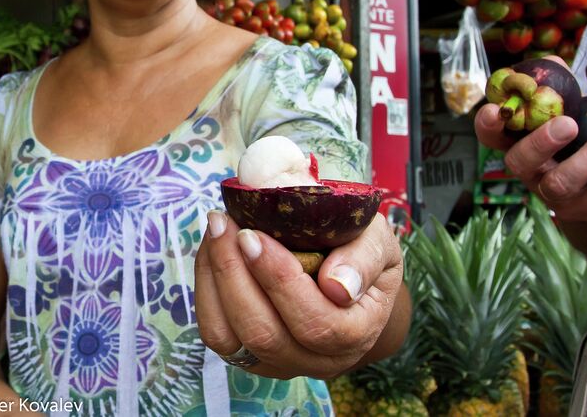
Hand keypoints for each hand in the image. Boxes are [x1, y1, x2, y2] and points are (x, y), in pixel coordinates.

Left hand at [194, 210, 403, 379]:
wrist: (352, 277)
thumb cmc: (363, 253)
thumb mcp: (379, 242)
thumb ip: (365, 259)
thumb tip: (337, 286)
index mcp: (357, 334)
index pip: (316, 321)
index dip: (279, 279)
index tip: (254, 234)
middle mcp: (318, 360)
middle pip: (265, 333)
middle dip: (235, 274)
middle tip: (225, 224)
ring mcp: (281, 362)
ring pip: (232, 338)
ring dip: (215, 280)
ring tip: (216, 231)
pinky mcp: (250, 354)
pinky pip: (217, 333)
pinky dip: (206, 289)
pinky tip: (212, 250)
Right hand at [475, 63, 586, 221]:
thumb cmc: (575, 138)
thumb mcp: (565, 110)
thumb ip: (556, 87)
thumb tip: (553, 63)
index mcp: (516, 144)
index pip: (490, 135)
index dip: (487, 124)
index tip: (495, 110)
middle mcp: (529, 171)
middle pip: (520, 162)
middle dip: (542, 142)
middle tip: (568, 123)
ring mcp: (553, 194)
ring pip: (561, 182)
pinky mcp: (582, 210)